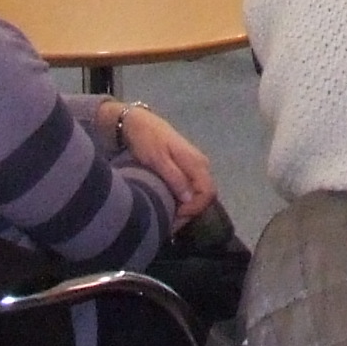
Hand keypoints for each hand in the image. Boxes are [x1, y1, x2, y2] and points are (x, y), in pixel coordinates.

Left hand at [105, 102, 218, 223]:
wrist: (138, 123)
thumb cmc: (147, 140)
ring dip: (186, 208)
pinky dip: (183, 200)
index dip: (194, 209)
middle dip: (190, 212)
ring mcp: (195, 166)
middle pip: (205, 196)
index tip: (175, 216)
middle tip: (169, 222)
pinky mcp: (187, 168)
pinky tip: (169, 205)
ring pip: (199, 194)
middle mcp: (201, 164)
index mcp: (196, 162)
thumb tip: (189, 198)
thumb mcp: (157, 159)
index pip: (208, 193)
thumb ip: (174, 178)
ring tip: (168, 216)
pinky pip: (192, 188)